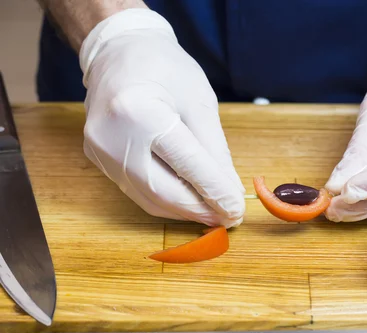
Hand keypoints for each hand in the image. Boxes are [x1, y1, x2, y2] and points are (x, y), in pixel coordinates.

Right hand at [80, 9, 244, 226]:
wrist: (118, 50)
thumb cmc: (164, 66)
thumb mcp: (199, 101)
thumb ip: (215, 150)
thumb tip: (229, 191)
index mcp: (139, 112)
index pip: (186, 164)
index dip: (215, 191)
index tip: (236, 210)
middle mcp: (112, 136)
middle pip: (162, 190)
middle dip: (198, 209)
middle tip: (227, 216)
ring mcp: (100, 151)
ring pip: (148, 198)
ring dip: (183, 210)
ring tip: (211, 212)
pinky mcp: (98, 159)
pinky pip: (136, 190)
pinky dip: (165, 200)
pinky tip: (187, 200)